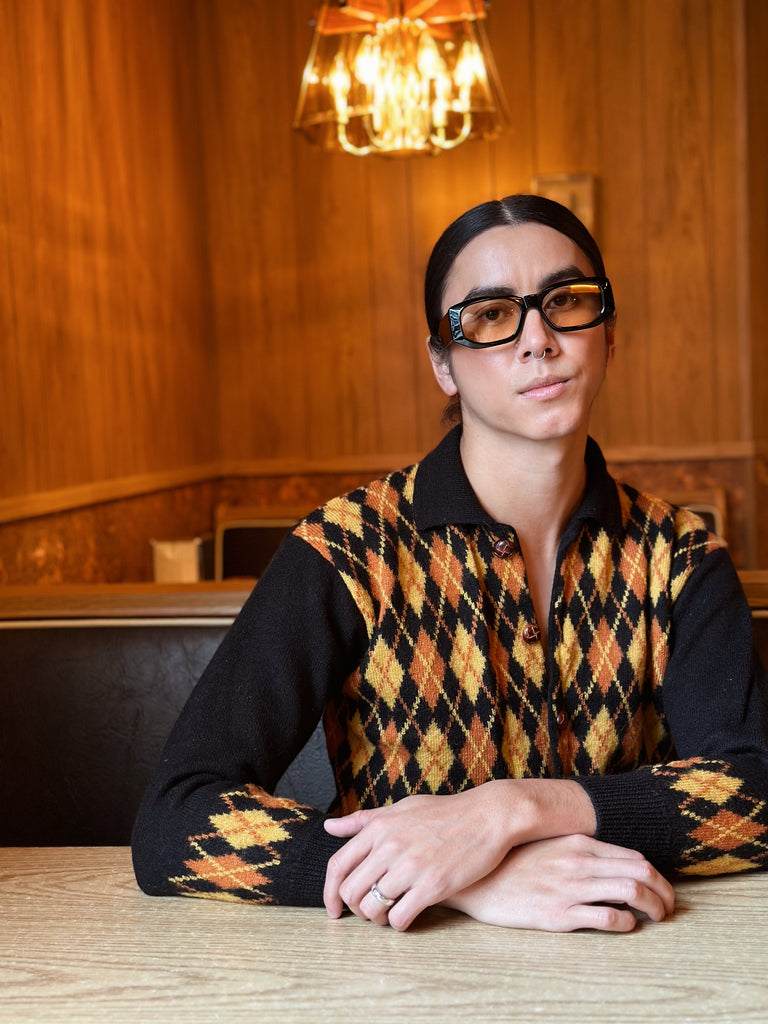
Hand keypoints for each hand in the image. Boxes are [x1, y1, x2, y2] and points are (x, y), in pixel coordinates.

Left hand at [323, 780, 595, 930]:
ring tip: (388, 915)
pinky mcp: (433, 885)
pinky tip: (406, 918)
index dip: (329, 893)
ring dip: (377, 919)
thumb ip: (364, 820)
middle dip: (354, 909)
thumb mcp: (401, 809)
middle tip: (368, 913)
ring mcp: (411, 866)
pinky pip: (400, 918)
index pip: (337, 866)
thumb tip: (329, 827)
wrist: (488, 816)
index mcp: (379, 827)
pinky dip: (398, 924)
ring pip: (373, 908)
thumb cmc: (444, 813)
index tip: (334, 910)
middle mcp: (390, 846)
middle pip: (351, 892)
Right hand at [444, 834, 674, 931]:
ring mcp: (570, 888)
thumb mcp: (547, 846)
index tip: (662, 889)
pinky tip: (626, 926)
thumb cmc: (511, 864)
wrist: (474, 879)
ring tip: (657, 918)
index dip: (657, 876)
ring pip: (631, 893)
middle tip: (669, 908)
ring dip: (654, 908)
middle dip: (664, 892)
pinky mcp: (559, 914)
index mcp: (578, 843)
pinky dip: (626, 923)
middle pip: (642, 874)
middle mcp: (579, 862)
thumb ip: (577, 850)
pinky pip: (607, 917)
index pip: (635, 857)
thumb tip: (610, 861)